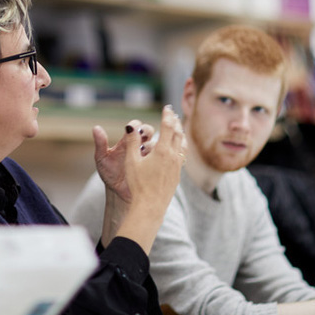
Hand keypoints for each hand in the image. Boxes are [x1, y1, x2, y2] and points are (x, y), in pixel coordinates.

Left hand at [93, 119, 155, 200]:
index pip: (134, 127)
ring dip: (153, 146)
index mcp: (127, 141)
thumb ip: (100, 144)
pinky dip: (160, 156)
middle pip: (149, 131)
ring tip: (145, 151)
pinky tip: (154, 160)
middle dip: (147, 131)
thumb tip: (96, 128)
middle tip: (142, 136)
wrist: (119, 192)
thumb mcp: (102, 159)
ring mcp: (148, 156)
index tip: (132, 128)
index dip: (135, 125)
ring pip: (156, 145)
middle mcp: (140, 145)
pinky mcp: (155, 166)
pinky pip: (161, 159)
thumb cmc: (110, 173)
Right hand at [99, 106, 186, 252]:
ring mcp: (177, 166)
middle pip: (178, 133)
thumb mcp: (132, 162)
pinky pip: (182, 155)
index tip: (167, 107)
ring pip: (182, 144)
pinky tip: (178, 148)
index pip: (168, 126)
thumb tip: (132, 126)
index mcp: (162, 151)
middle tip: (172, 113)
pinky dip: (181, 145)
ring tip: (178, 127)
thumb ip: (132, 143)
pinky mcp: (177, 175)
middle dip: (175, 121)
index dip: (167, 115)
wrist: (150, 207)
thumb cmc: (138, 185)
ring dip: (180, 133)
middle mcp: (173, 157)